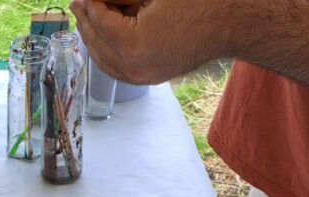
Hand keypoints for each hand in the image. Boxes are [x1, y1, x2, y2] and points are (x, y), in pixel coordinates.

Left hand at [70, 0, 229, 84]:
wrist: (231, 22)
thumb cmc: (198, 1)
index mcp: (134, 44)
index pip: (99, 22)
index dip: (89, 3)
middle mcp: (134, 68)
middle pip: (97, 44)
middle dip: (85, 21)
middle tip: (77, 3)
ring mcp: (142, 77)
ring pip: (104, 61)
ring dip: (92, 39)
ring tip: (85, 18)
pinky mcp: (150, 78)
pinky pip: (118, 69)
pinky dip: (106, 53)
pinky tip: (102, 37)